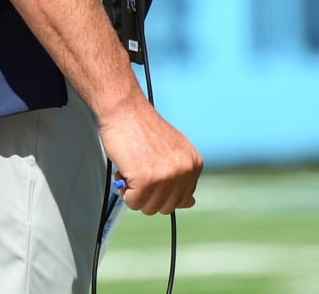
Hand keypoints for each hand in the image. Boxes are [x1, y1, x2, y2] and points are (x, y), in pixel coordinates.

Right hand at [99, 91, 202, 214]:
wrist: (125, 110)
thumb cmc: (143, 127)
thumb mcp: (173, 149)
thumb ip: (181, 175)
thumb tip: (189, 202)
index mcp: (193, 163)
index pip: (183, 198)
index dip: (163, 191)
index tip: (154, 177)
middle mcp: (184, 171)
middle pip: (166, 207)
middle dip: (149, 194)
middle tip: (140, 172)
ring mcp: (165, 177)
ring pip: (149, 208)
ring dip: (136, 193)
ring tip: (133, 170)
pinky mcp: (146, 180)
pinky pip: (133, 203)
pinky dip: (125, 191)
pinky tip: (126, 172)